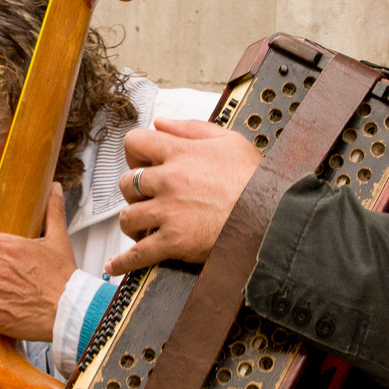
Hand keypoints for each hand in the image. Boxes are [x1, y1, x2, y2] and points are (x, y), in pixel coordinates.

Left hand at [105, 118, 261, 274]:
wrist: (272, 216)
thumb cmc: (255, 180)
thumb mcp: (229, 140)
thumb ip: (191, 128)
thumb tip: (161, 123)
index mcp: (180, 153)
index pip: (135, 143)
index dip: (135, 153)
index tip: (141, 163)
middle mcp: (169, 180)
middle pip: (126, 182)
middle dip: (134, 191)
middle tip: (146, 198)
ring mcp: (169, 212)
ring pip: (128, 216)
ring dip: (133, 222)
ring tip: (143, 226)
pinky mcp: (173, 242)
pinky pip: (138, 253)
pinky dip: (124, 262)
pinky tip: (116, 265)